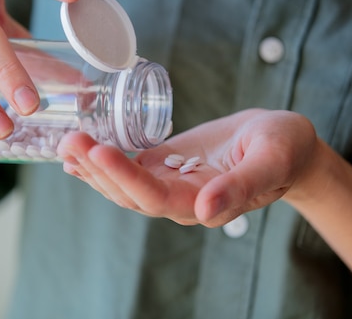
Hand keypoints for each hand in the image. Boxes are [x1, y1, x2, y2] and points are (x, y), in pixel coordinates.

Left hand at [57, 109, 318, 226]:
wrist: (283, 142)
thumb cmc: (285, 148)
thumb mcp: (270, 160)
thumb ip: (241, 186)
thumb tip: (205, 212)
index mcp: (204, 203)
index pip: (155, 197)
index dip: (125, 177)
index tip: (100, 150)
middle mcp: (180, 201)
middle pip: (129, 194)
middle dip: (98, 169)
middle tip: (71, 139)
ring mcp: (169, 184)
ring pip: (122, 185)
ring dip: (92, 166)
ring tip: (67, 143)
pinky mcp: (164, 166)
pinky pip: (128, 169)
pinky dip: (102, 162)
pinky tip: (78, 154)